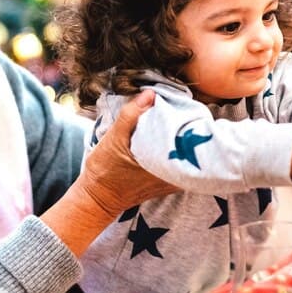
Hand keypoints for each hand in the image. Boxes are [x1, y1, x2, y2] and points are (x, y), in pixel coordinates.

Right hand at [42, 90, 178, 255]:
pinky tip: (172, 138)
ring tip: (178, 122)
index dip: (189, 120)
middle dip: (188, 127)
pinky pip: (182, 162)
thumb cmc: (104, 170)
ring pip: (189, 154)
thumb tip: (150, 94)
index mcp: (164, 163)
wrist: (99, 198)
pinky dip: (179, 150)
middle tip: (182, 111)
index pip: (188, 138)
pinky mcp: (170, 183)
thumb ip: (131, 115)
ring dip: (184, 138)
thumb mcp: (114, 138)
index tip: (183, 107)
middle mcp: (174, 175)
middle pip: (192, 145)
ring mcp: (174, 181)